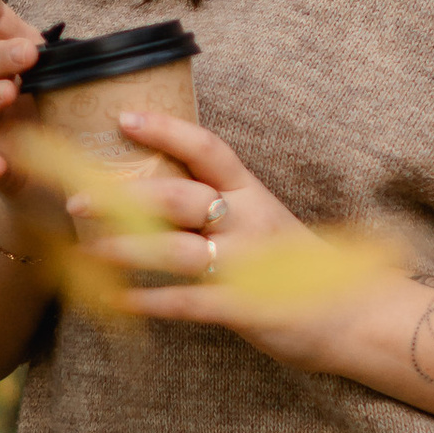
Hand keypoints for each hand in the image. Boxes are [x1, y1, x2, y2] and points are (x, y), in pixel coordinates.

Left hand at [65, 107, 386, 370]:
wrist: (357, 315)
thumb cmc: (300, 266)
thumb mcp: (266, 221)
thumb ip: (222, 204)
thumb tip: (158, 191)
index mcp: (253, 195)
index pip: (208, 150)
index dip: (166, 130)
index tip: (124, 118)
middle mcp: (249, 222)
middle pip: (179, 198)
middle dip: (122, 198)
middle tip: (76, 199)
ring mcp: (248, 266)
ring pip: (176, 250)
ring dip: (125, 249)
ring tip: (86, 250)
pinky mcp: (247, 309)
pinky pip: (189, 303)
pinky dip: (151, 302)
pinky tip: (120, 302)